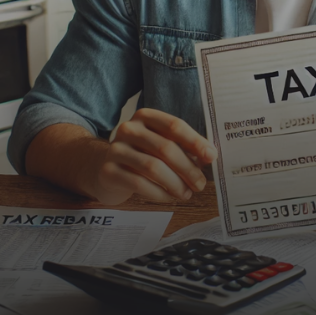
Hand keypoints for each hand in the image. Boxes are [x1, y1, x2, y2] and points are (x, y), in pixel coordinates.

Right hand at [80, 108, 217, 204]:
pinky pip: (139, 184)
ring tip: (186, 193)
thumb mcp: (161, 146)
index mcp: (145, 117)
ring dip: (175, 183)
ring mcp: (116, 149)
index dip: (195, 141)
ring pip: (153, 167)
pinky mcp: (108, 171)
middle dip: (188, 169)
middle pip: (166, 148)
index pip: (174, 125)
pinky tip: (168, 197)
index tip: (211, 156)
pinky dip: (159, 193)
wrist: (104, 169)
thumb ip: (184, 148)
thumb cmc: (141, 156)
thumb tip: (209, 156)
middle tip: (200, 184)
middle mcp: (128, 129)